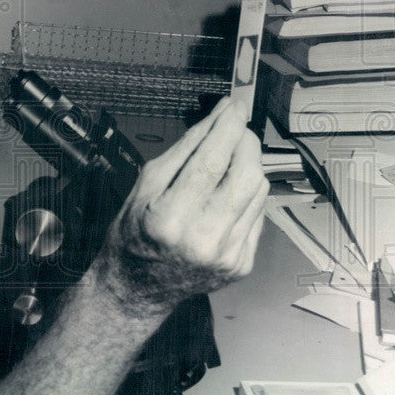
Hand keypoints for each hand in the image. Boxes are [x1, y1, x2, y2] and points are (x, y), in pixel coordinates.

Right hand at [100, 97, 268, 313]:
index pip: (211, 160)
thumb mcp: (146, 185)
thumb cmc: (135, 235)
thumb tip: (217, 118)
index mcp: (171, 218)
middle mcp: (204, 240)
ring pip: (259, 191)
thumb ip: (185, 149)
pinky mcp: (241, 263)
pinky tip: (226, 194)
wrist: (137, 288)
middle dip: (246, 142)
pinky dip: (247, 195)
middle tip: (235, 130)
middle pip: (246, 173)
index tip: (235, 106)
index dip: (228, 127)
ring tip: (226, 164)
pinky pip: (258, 214)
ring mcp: (227, 255)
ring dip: (249, 166)